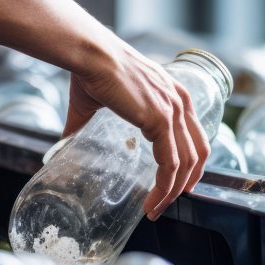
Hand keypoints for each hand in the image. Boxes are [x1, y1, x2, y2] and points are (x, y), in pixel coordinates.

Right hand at [63, 43, 209, 220]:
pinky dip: (164, 187)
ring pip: (185, 163)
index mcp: (172, 94)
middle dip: (186, 183)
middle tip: (168, 202)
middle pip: (198, 152)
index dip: (190, 163)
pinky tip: (153, 201)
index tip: (177, 182)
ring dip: (172, 192)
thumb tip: (66, 143)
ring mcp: (173, 111)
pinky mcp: (161, 119)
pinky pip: (170, 164)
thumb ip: (86, 125)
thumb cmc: (90, 70)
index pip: (194, 135)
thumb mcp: (97, 103)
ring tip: (156, 209)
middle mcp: (179, 101)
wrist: (89, 55)